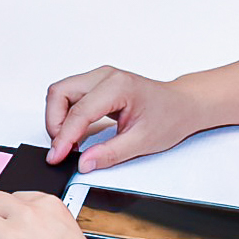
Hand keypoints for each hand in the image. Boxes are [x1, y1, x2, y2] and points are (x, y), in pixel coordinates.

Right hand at [45, 65, 205, 168]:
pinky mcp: (97, 85)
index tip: (56, 156)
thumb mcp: (142, 142)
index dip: (64, 137)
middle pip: (60, 93)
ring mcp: (100, 78)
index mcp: (118, 86)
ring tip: (69, 142)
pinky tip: (76, 133)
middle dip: (55, 123)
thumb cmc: (170, 116)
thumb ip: (110, 154)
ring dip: (59, 119)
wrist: (183, 105)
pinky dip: (67, 115)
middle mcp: (105, 76)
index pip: (79, 111)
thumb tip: (84, 162)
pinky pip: (70, 96)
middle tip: (62, 148)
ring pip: (61, 93)